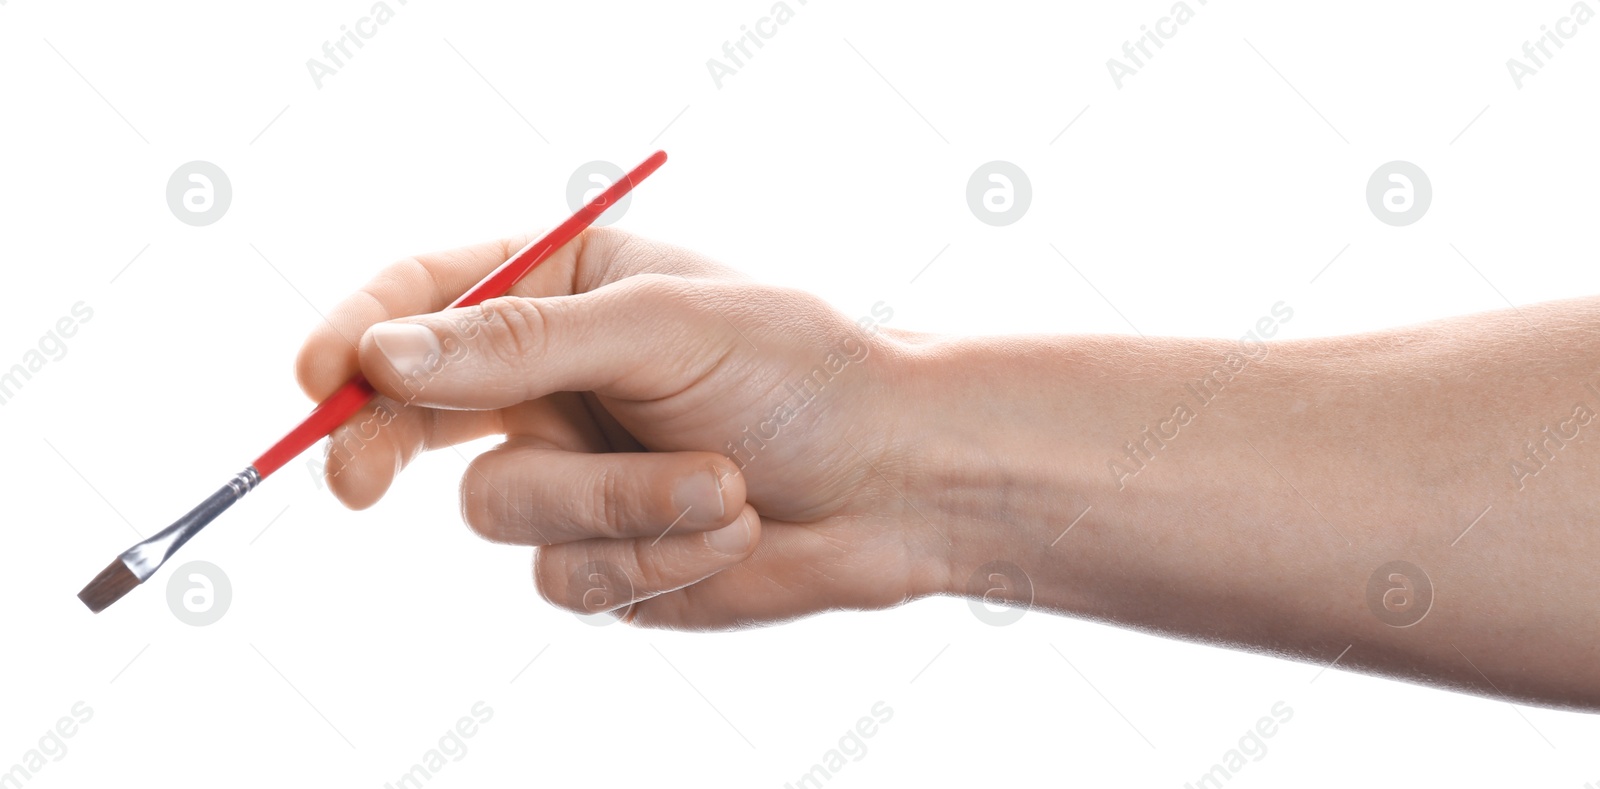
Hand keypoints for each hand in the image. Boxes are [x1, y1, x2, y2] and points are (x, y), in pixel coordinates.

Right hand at [296, 228, 943, 628]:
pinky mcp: (603, 558)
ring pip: (500, 508)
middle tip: (355, 483)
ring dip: (614, 503)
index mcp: (565, 288)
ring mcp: (572, 473)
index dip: (360, 333)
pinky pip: (566, 577)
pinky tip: (729, 527)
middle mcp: (552, 380)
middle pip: (410, 413)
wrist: (899, 482)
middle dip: (381, 444)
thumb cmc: (800, 372)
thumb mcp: (663, 327)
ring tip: (721, 483)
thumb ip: (521, 342)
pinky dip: (651, 557)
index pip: (427, 296)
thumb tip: (383, 352)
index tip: (319, 376)